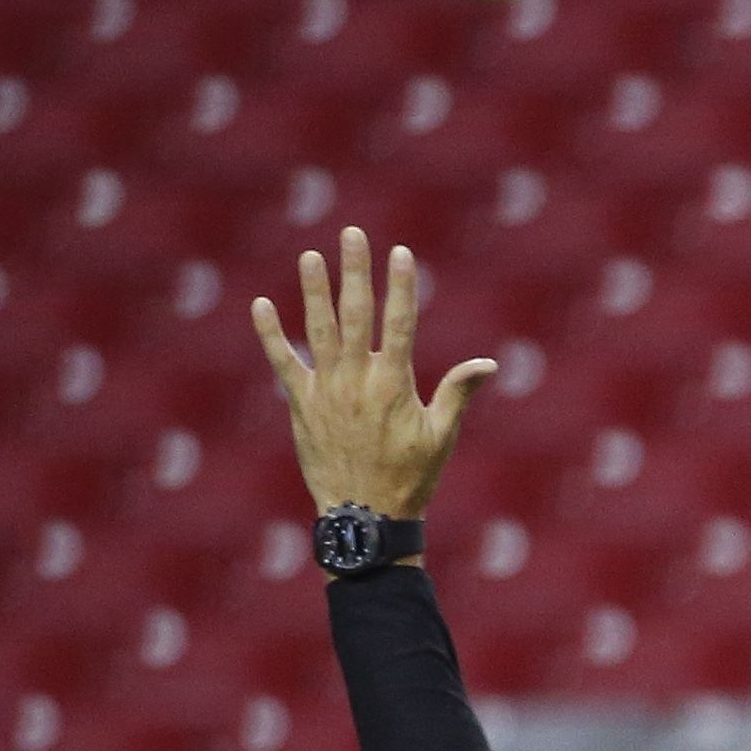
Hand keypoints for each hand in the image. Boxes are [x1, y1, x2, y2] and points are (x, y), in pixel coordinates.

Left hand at [252, 228, 494, 521]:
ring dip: (314, 291)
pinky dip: (270, 334)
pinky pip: (283, 362)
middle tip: (351, 235)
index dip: (401, 286)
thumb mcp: (442, 435)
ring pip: (318, 330)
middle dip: (355, 271)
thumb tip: (488, 365)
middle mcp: (357, 380)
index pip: (400, 322)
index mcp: (394, 384)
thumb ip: (458, 393)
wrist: (364, 516)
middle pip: (356, 314)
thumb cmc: (411, 477)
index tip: (399, 253)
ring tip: (309, 257)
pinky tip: (261, 305)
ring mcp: (325, 391)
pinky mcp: (301, 405)